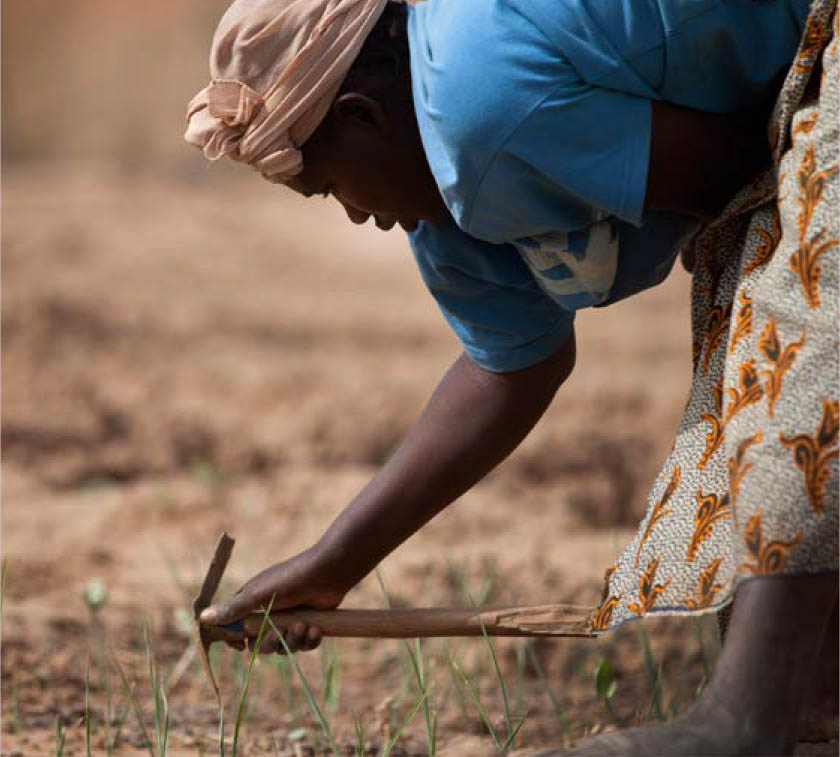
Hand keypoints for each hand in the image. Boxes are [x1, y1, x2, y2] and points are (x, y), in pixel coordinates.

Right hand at [200, 546, 347, 653]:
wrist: (329, 573)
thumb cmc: (292, 579)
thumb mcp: (259, 595)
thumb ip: (233, 609)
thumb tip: (202, 618)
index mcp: (253, 603)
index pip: (236, 628)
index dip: (236, 640)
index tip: (239, 646)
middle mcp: (270, 612)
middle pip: (261, 643)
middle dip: (272, 642)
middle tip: (283, 631)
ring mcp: (290, 619)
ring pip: (284, 646)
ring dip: (294, 641)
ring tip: (304, 625)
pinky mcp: (309, 624)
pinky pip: (303, 645)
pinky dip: (309, 640)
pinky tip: (316, 628)